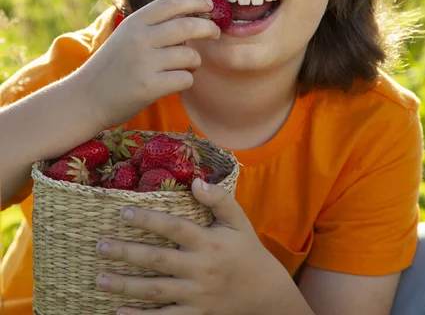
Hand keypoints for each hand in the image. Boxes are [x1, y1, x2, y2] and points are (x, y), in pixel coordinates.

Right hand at [74, 0, 219, 129]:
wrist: (85, 98)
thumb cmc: (112, 66)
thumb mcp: (127, 35)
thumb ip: (153, 25)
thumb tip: (192, 16)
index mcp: (135, 22)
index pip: (172, 2)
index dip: (195, 2)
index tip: (209, 6)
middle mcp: (139, 39)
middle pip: (188, 26)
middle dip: (208, 28)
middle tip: (215, 33)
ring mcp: (144, 63)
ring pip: (189, 56)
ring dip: (195, 61)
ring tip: (186, 66)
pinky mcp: (149, 87)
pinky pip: (185, 79)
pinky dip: (186, 80)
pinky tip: (176, 81)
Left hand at [95, 179, 295, 313]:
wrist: (265, 294)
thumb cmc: (247, 250)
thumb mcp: (238, 220)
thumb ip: (219, 199)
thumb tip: (195, 181)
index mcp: (210, 243)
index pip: (174, 228)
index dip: (149, 221)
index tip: (124, 213)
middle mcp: (201, 269)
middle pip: (158, 261)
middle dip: (127, 253)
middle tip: (101, 246)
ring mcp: (197, 296)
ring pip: (156, 291)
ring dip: (125, 286)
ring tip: (99, 278)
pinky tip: (118, 313)